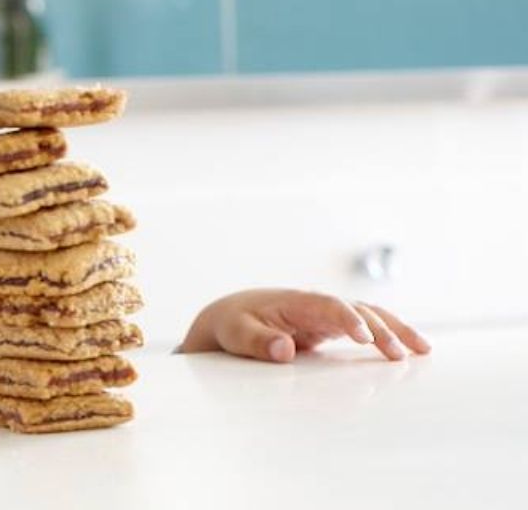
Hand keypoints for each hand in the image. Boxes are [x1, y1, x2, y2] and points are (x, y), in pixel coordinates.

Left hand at [178, 288, 431, 362]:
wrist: (233, 316)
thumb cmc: (234, 323)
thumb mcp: (237, 333)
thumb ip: (258, 341)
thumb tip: (284, 350)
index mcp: (295, 301)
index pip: (329, 306)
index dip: (349, 320)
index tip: (364, 339)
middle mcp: (317, 302)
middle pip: (357, 310)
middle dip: (382, 330)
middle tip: (400, 355)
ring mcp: (328, 312)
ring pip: (370, 315)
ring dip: (396, 330)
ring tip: (423, 350)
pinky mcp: (333, 325)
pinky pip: (367, 327)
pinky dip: (389, 335)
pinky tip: (411, 350)